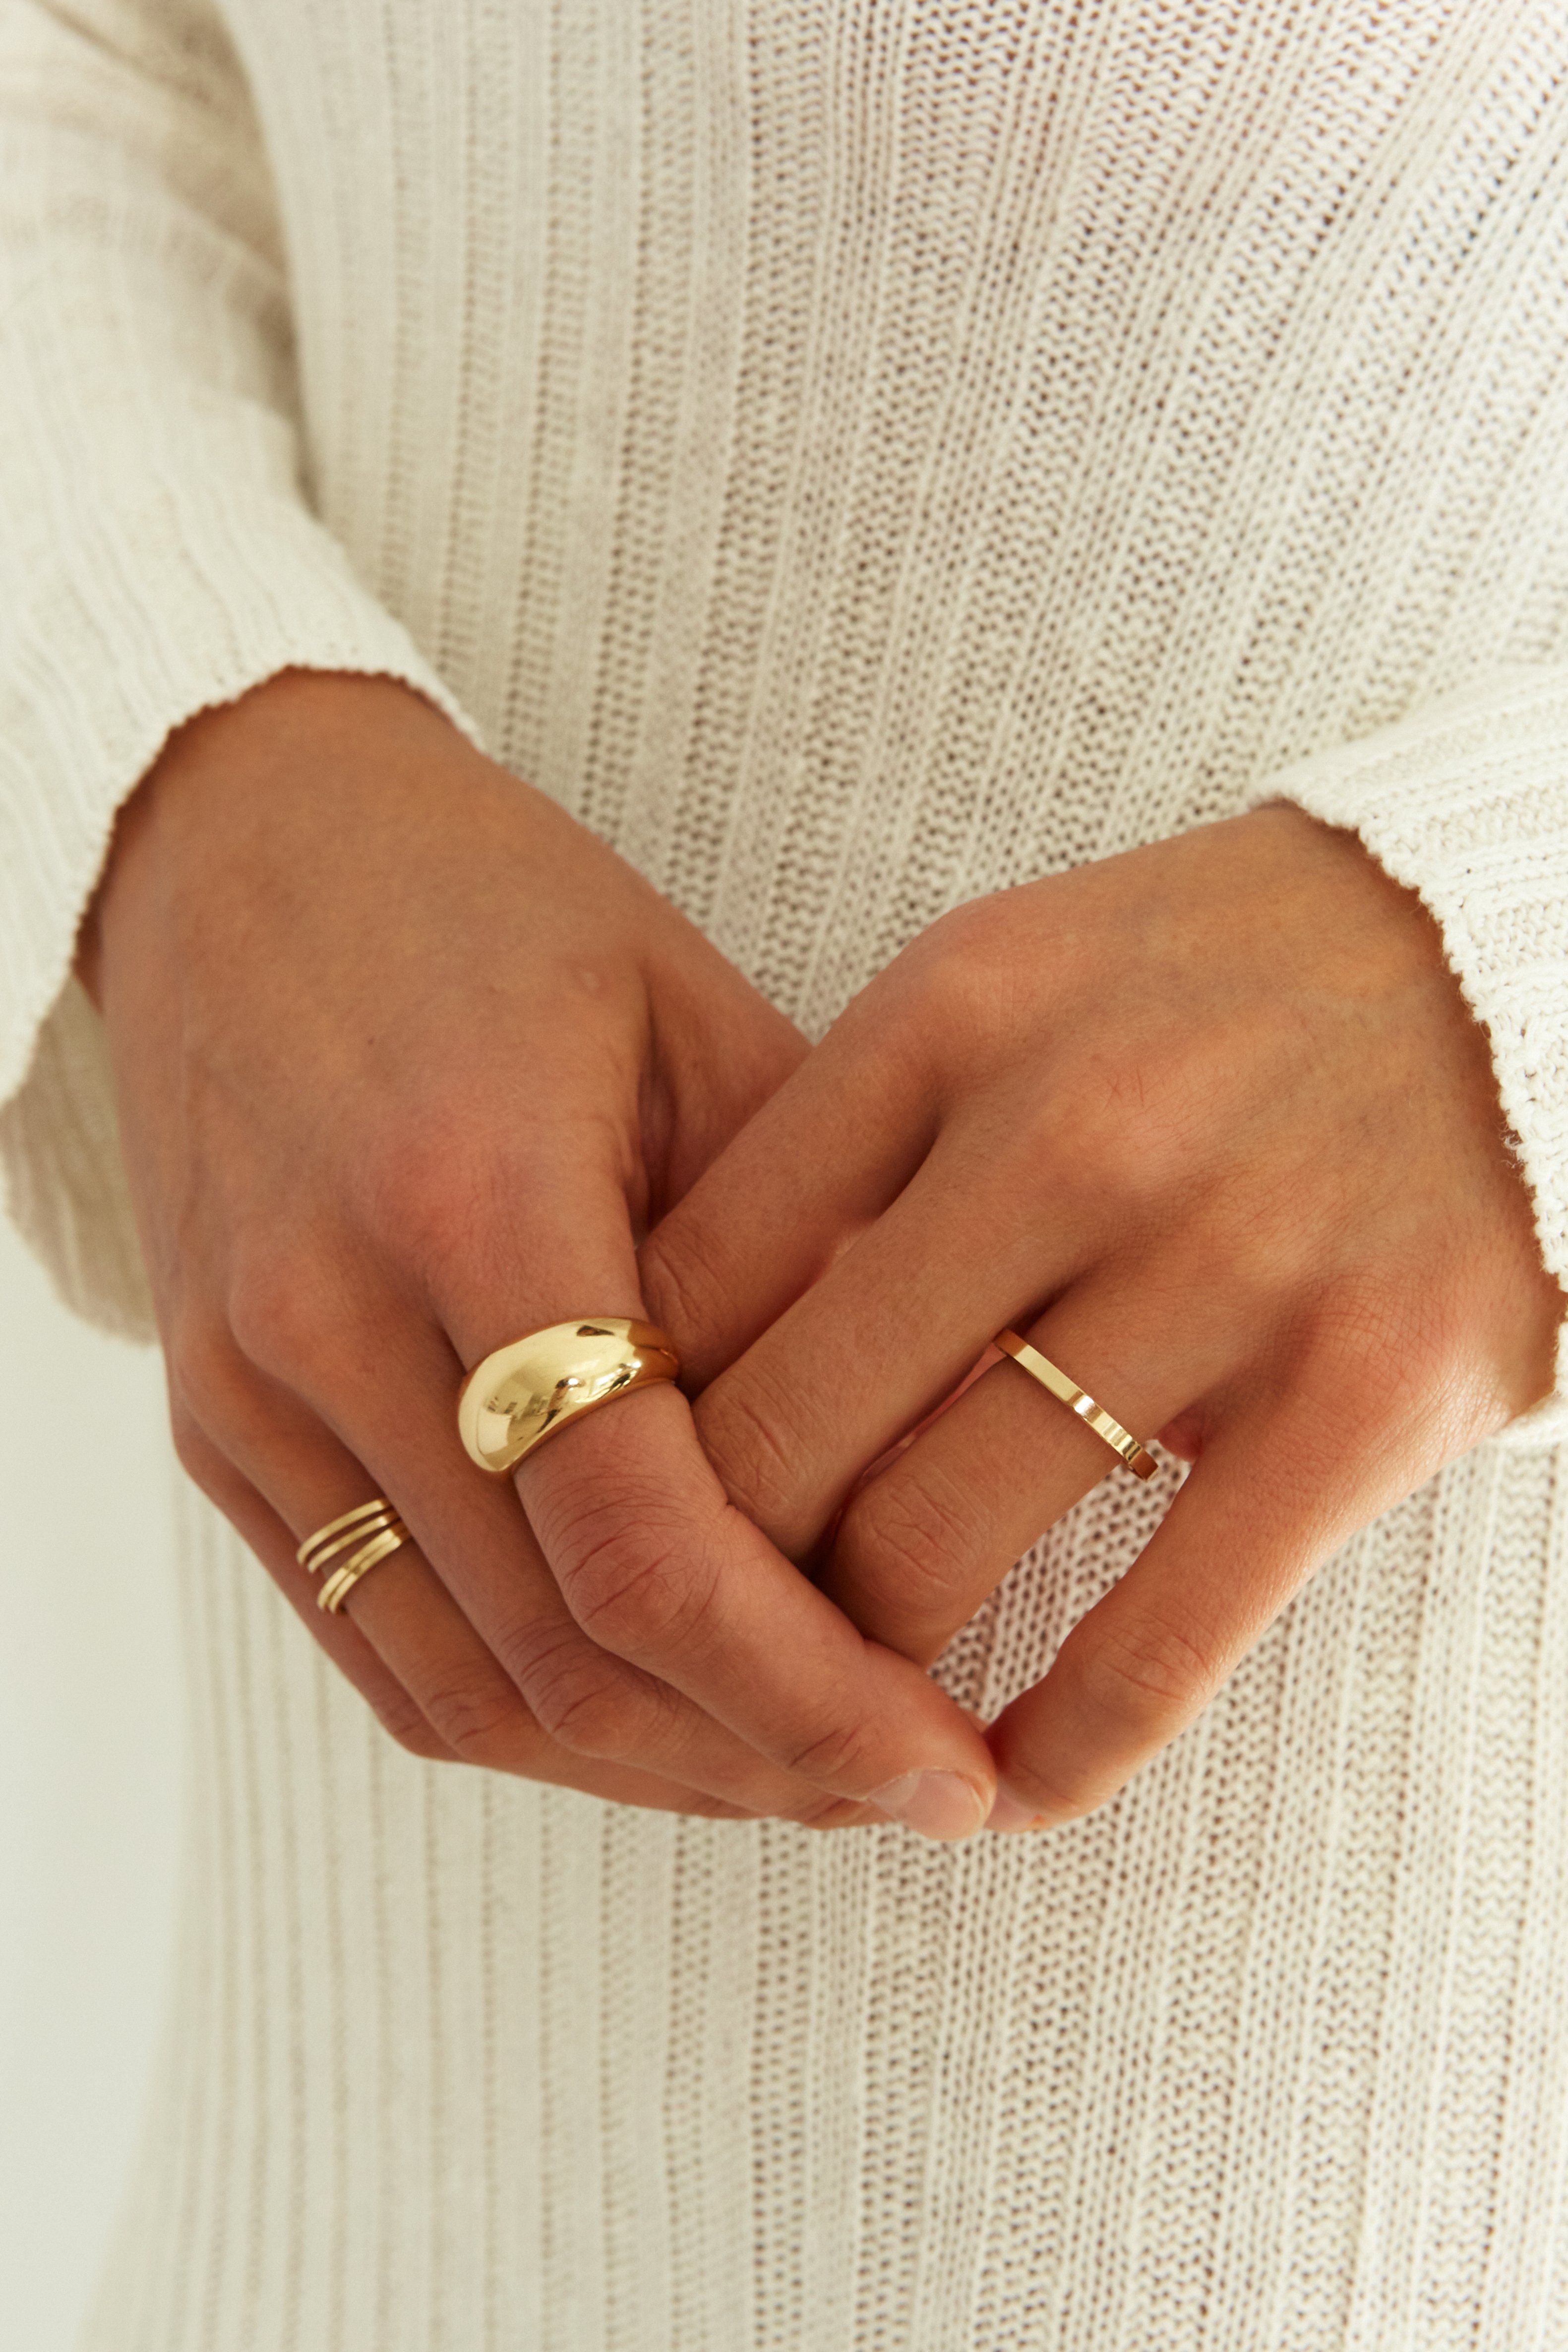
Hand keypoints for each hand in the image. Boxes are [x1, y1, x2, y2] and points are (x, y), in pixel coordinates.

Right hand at [79, 670, 995, 1833]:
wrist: (235, 852)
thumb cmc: (492, 909)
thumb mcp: (691, 1015)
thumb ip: (811, 1234)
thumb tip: (966, 1431)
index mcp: (471, 1191)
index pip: (643, 1537)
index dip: (811, 1684)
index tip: (950, 1758)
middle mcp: (329, 1316)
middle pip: (563, 1650)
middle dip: (762, 1754)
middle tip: (913, 1781)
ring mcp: (249, 1391)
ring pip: (468, 1689)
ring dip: (656, 1766)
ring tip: (811, 1771)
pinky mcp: (219, 1431)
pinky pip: (380, 1646)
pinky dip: (533, 1716)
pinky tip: (665, 1717)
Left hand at [642, 806, 1564, 1827]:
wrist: (1502, 948)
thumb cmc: (1205, 991)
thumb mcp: (1002, 994)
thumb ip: (855, 1152)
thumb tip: (680, 1363)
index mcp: (952, 1012)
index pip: (698, 1275)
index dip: (623, 1427)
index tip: (618, 1505)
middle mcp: (1075, 1129)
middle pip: (788, 1428)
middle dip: (713, 1572)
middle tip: (703, 1640)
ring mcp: (1230, 1257)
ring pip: (941, 1542)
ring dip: (858, 1669)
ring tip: (847, 1706)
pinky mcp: (1370, 1387)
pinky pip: (1157, 1635)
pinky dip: (1055, 1749)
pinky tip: (1004, 1786)